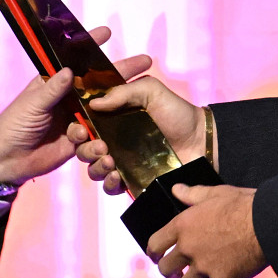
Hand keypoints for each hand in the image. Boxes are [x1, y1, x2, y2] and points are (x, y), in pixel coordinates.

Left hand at [0, 26, 148, 184]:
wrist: (8, 160)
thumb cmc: (13, 125)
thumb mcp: (32, 104)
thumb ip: (51, 89)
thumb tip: (69, 71)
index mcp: (54, 83)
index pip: (75, 60)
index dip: (90, 46)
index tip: (106, 32)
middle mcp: (69, 98)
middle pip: (99, 83)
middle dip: (121, 72)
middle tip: (145, 61)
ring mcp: (76, 118)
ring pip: (103, 109)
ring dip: (117, 107)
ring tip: (136, 100)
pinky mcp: (79, 140)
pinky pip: (96, 136)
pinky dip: (99, 138)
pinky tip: (99, 139)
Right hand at [70, 69, 201, 195]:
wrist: (200, 140)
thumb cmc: (177, 112)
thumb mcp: (151, 91)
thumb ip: (123, 92)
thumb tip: (94, 103)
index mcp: (112, 119)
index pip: (84, 124)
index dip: (76, 127)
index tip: (81, 128)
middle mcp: (112, 140)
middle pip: (84, 149)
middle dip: (86, 149)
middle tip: (101, 146)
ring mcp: (121, 162)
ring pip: (93, 169)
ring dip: (96, 166)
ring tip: (110, 161)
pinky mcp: (132, 180)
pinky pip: (110, 187)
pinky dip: (108, 183)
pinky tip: (116, 176)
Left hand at [147, 184, 264, 277]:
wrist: (267, 224)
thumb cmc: (241, 205)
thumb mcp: (215, 193)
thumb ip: (193, 194)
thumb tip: (176, 189)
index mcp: (182, 226)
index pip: (155, 244)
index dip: (154, 253)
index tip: (157, 257)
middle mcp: (188, 249)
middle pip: (166, 270)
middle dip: (170, 273)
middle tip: (177, 274)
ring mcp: (204, 267)